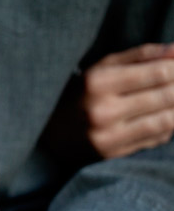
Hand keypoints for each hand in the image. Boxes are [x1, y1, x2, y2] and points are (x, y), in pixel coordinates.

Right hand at [81, 43, 173, 157]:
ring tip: (172, 101)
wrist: (49, 135)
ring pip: (166, 120)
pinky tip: (164, 117)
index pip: (158, 72)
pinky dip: (168, 126)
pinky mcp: (113, 154)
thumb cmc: (80, 95)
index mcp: (97, 83)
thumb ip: (140, 56)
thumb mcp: (101, 68)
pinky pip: (156, 139)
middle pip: (165, 95)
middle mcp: (102, 111)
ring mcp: (108, 136)